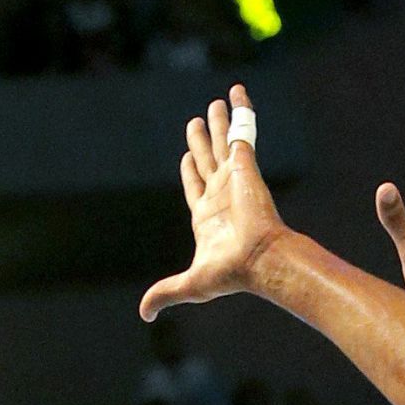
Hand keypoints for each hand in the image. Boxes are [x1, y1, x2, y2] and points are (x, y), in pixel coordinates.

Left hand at [139, 84, 288, 321]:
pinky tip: (236, 91)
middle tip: (196, 121)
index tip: (186, 156)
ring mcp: (233, 176)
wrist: (259, 260)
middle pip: (207, 159)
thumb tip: (144, 314)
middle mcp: (220, 192)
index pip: (195, 186)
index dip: (189, 171)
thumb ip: (165, 292)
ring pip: (223, 141)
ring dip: (219, 122)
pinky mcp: (245, 164)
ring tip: (215, 103)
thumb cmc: (230, 273)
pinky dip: (240, 109)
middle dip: (201, 141)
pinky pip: (242, 129)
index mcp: (206, 215)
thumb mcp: (189, 284)